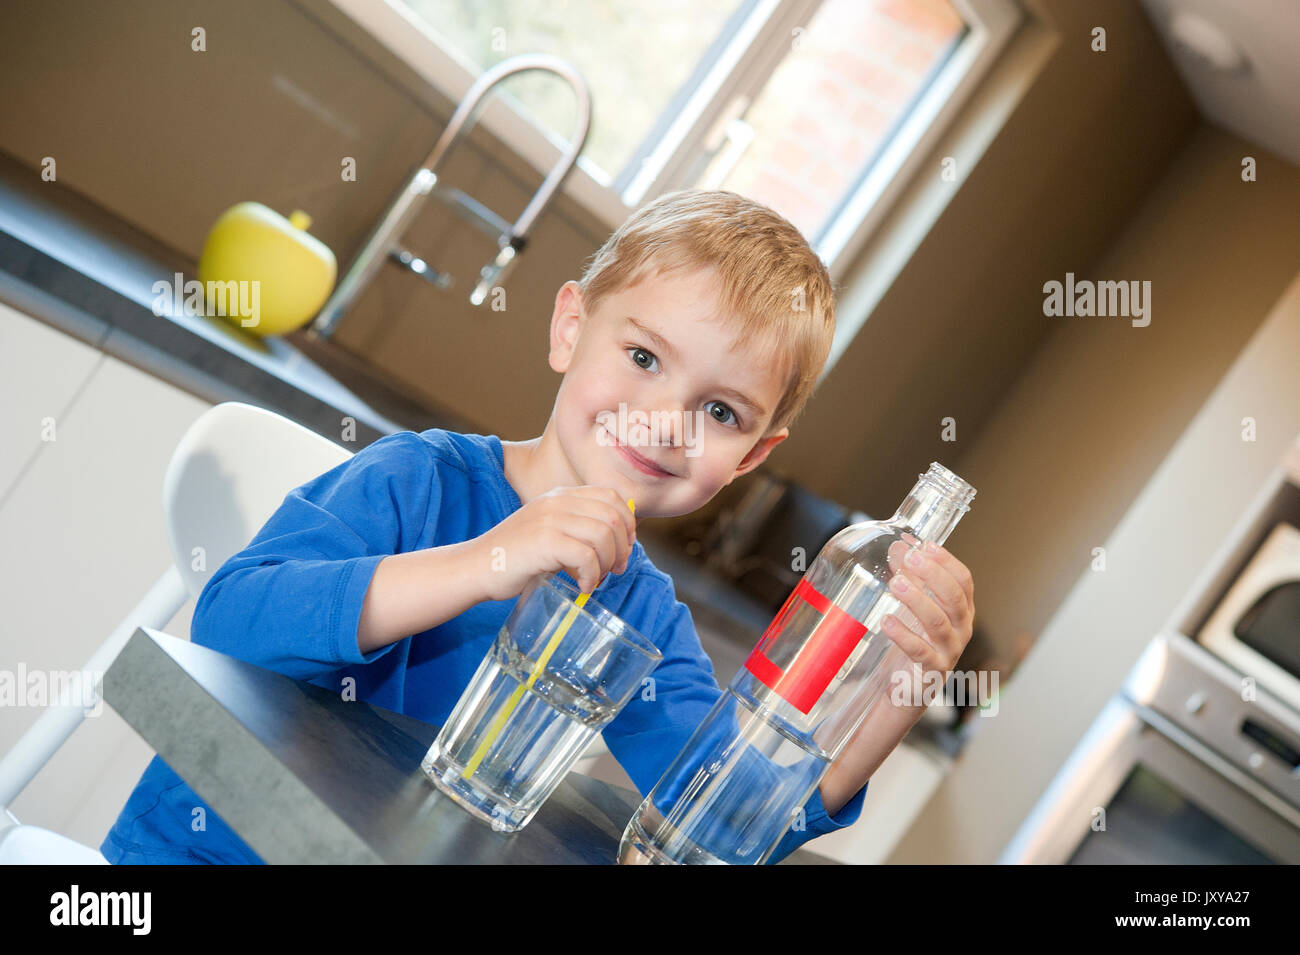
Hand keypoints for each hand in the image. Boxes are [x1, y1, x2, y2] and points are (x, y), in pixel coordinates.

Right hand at [473, 486, 635, 600]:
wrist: (475, 566)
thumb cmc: (515, 556)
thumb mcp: (549, 531)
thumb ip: (577, 528)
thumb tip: (619, 543)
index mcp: (561, 496)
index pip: (612, 496)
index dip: (627, 522)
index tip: (623, 547)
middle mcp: (557, 501)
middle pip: (613, 516)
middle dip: (622, 547)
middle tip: (615, 568)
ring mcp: (549, 519)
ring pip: (603, 535)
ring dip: (607, 563)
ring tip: (595, 579)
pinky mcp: (543, 541)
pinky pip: (586, 555)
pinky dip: (591, 575)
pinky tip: (582, 586)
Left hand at [881, 539, 974, 679]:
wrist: (908, 688)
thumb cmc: (914, 643)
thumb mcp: (912, 607)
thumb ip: (909, 577)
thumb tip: (899, 546)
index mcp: (961, 610)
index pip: (963, 581)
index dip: (946, 561)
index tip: (926, 545)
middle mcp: (961, 629)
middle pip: (954, 598)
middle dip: (934, 575)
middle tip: (911, 558)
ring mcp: (949, 651)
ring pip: (938, 622)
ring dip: (917, 600)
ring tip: (896, 584)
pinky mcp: (932, 670)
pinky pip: (920, 651)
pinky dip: (903, 635)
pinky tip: (887, 621)